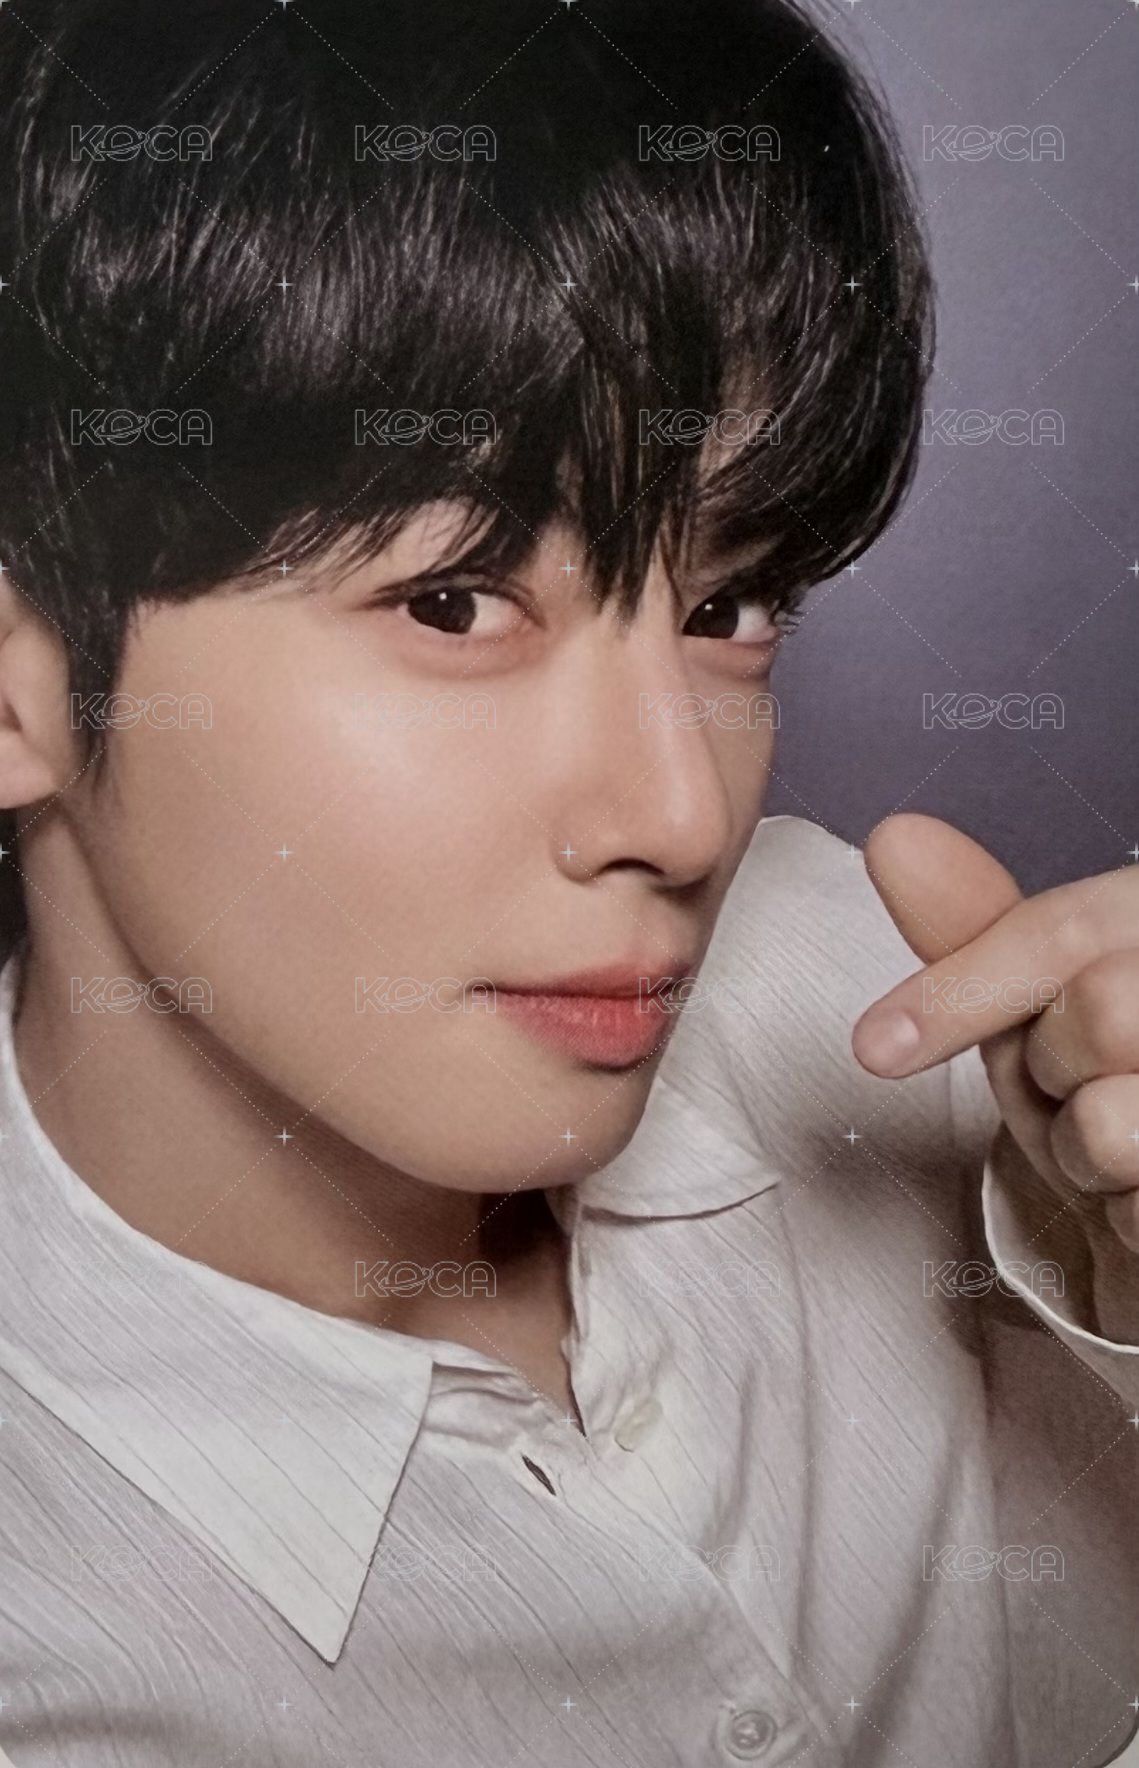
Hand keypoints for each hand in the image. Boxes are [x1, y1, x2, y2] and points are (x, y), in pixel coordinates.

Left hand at [850, 813, 1138, 1251]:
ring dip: (1082, 1156)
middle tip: (1075, 1085)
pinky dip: (1123, 1219)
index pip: (1066, 932)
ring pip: (1106, 1123)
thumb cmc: (1104, 1085)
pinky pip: (1137, 1208)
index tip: (876, 1047)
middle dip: (1051, 1070)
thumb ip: (974, 928)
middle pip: (1098, 1011)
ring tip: (1119, 1147)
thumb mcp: (1034, 1001)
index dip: (962, 989)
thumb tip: (896, 837)